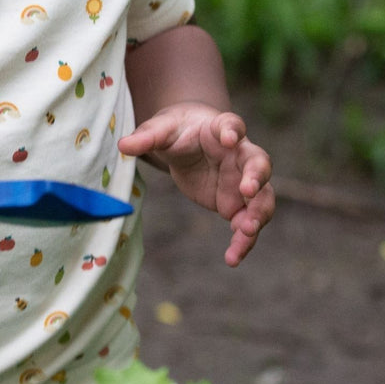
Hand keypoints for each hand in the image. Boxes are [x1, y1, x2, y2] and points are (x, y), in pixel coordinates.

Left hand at [118, 104, 273, 266]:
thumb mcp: (160, 130)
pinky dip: (243, 241)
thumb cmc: (177, 130)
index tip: (229, 138)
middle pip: (259, 163)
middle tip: (248, 191)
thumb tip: (123, 146)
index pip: (232, 125)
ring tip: (245, 233)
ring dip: (257, 215)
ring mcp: (242, 182)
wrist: (186, 142)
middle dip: (256, 177)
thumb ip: (146, 137)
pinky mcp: (236, 204)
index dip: (232, 131)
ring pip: (261, 198)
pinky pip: (246, 223)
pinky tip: (233, 258)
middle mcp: (240, 155)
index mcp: (220, 128)